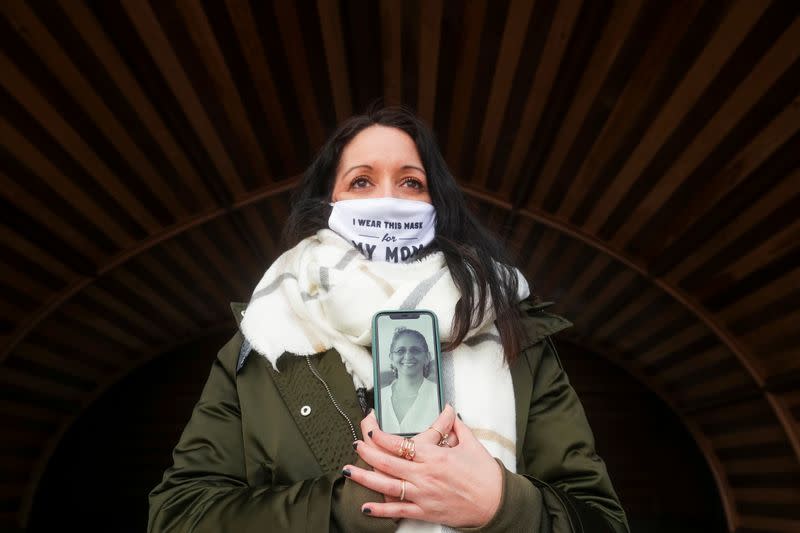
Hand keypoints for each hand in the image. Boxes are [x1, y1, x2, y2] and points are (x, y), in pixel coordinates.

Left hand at [344, 405, 502, 526]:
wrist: (495, 503)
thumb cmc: (484, 475)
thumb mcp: (471, 444)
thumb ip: (455, 425)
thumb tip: (448, 410)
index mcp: (435, 456)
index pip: (401, 444)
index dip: (382, 437)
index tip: (370, 430)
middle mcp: (425, 475)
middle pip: (388, 462)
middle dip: (367, 453)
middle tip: (355, 445)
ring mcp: (423, 495)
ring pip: (387, 486)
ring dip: (365, 478)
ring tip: (348, 471)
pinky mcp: (425, 511)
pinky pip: (398, 511)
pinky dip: (380, 511)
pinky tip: (366, 507)